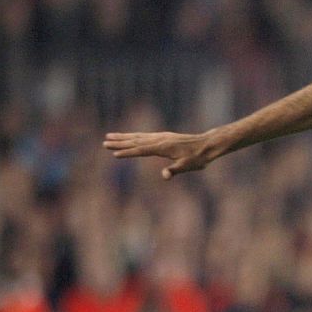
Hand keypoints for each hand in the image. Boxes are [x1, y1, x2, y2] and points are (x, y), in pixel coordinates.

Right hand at [102, 131, 218, 177]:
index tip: (114, 154)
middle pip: (135, 141)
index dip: (127, 153)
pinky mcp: (163, 136)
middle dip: (119, 143)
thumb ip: (175, 170)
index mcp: (163, 147)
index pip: (141, 150)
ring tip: (109, 136)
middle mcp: (159, 139)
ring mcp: (161, 136)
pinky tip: (129, 136)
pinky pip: (144, 135)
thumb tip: (164, 176)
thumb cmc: (198, 158)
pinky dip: (134, 135)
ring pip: (138, 136)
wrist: (207, 145)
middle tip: (104, 143)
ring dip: (123, 137)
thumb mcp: (188, 166)